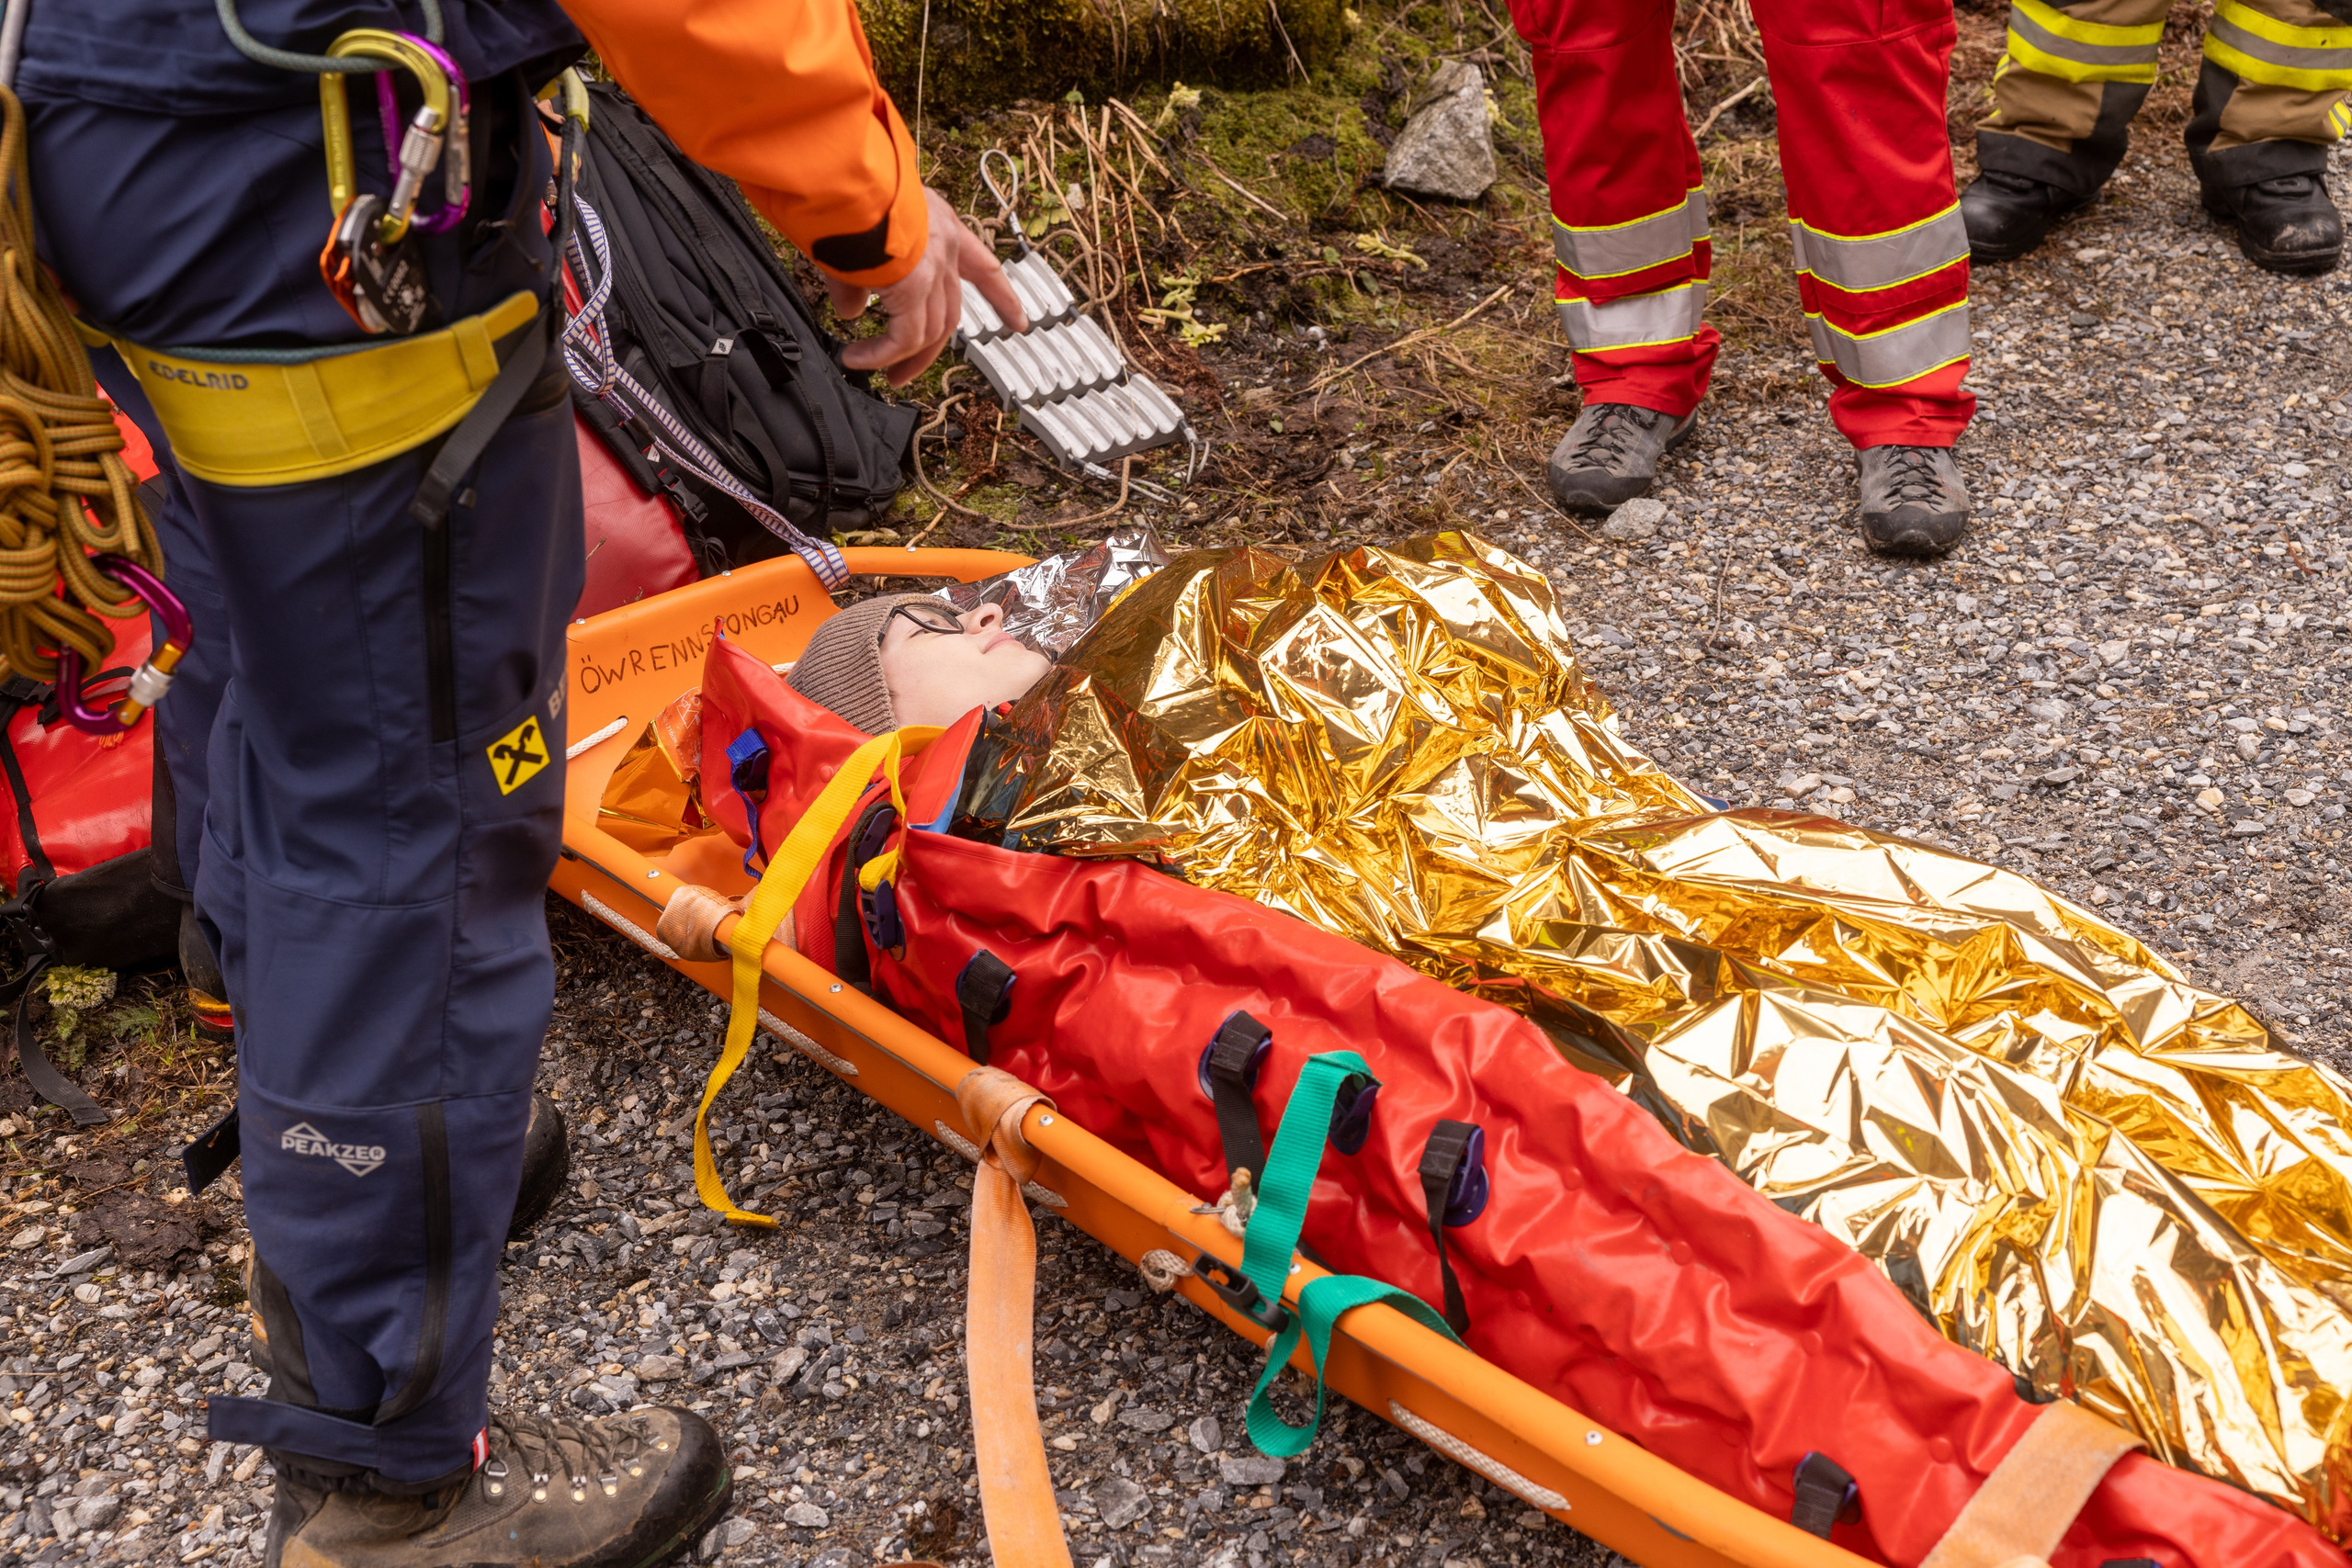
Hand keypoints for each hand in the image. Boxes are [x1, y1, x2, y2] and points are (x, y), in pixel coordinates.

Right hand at [827, 187, 1027, 387]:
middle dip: (928, 350)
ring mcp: (933, 269)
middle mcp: (945, 247)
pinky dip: (880, 355)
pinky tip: (858, 359)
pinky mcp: (913, 289)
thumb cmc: (845, 191)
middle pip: (951, 312)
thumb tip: (851, 312)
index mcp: (941, 224)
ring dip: (900, 358)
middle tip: (905, 373)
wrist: (840, 176)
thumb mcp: (857, 235)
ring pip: (929, 330)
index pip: (984, 267)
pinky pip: (903, 338)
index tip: (1018, 322)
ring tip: (874, 370)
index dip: (1002, 298)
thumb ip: (858, 280)